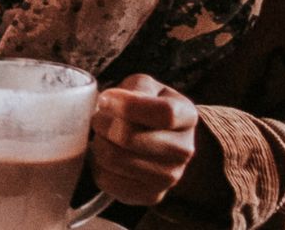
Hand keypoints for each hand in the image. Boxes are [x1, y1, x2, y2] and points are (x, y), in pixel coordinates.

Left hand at [89, 74, 199, 205]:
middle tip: (99, 119)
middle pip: (129, 138)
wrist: (164, 142)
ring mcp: (169, 177)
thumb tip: (108, 102)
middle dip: (102, 124)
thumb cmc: (148, 109)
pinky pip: (107, 181)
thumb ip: (132, 89)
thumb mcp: (146, 87)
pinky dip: (97, 166)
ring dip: (98, 144)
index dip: (127, 105)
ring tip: (103, 137)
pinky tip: (106, 155)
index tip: (105, 99)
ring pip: (113, 160)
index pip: (163, 113)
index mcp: (187, 116)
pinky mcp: (150, 196)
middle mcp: (184, 150)